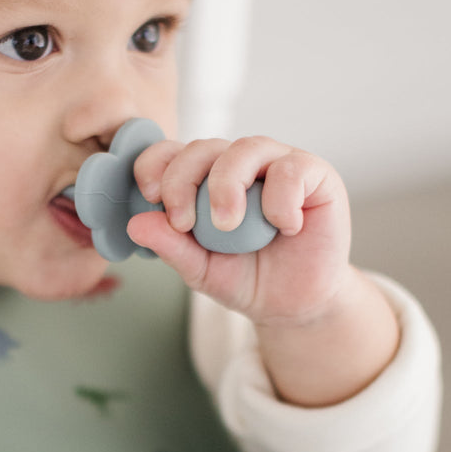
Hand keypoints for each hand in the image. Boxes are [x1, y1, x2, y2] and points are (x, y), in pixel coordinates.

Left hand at [128, 135, 351, 326]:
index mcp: (205, 180)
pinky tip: (283, 228)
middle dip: (184, 179)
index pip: (172, 153)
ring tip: (227, 226)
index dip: (155, 165)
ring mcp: (277, 165)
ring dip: (227, 185)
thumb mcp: (201, 270)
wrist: (296, 304)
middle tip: (184, 222)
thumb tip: (135, 224)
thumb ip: (171, 247)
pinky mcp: (314, 174)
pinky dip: (280, 200)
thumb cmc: (248, 279)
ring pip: (245, 148)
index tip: (150, 197)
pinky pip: (291, 169)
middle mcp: (239, 165)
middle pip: (203, 147)